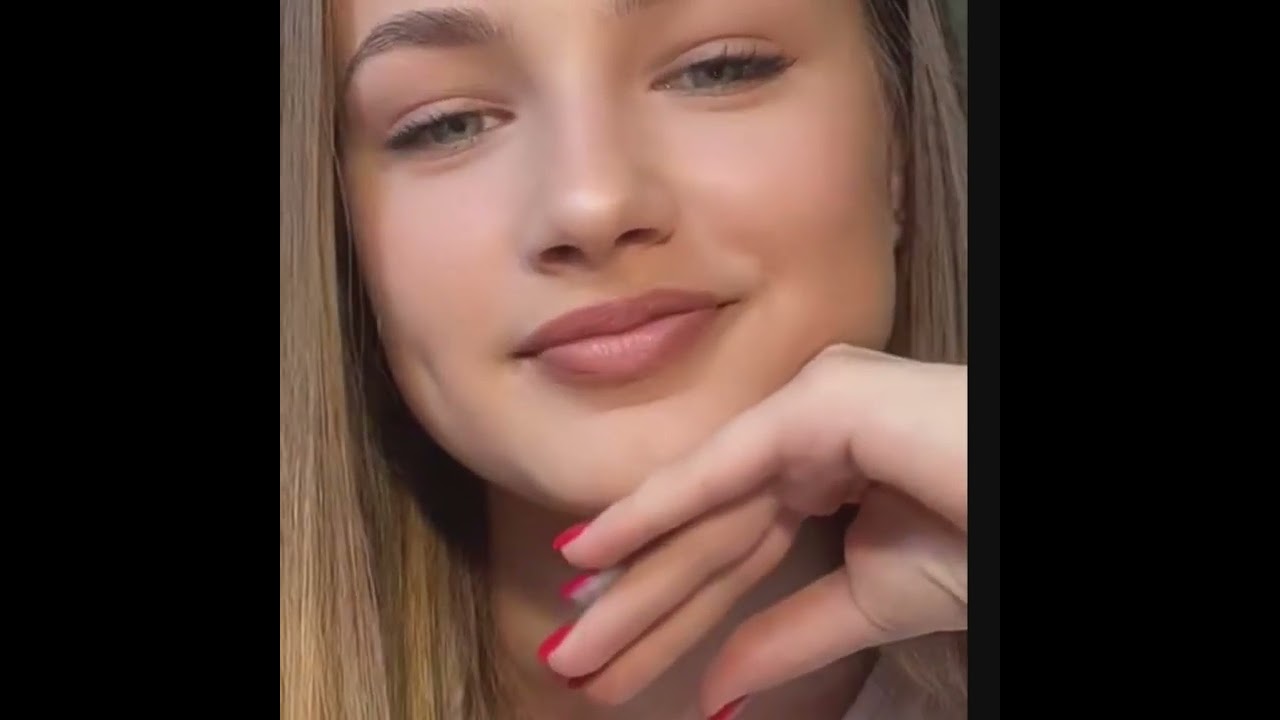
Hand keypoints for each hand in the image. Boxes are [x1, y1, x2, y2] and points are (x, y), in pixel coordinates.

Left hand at [541, 345, 967, 715]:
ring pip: (708, 513)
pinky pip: (726, 468)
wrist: (1027, 504)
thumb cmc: (978, 536)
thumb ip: (789, 636)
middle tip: (570, 664)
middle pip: (707, 538)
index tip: (608, 660)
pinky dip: (654, 510)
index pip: (731, 552)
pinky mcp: (819, 402)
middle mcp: (803, 436)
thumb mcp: (872, 603)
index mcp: (820, 472)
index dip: (670, 608)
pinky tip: (590, 552)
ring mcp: (809, 410)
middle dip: (639, 608)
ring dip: (634, 582)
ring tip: (568, 643)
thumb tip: (717, 691)